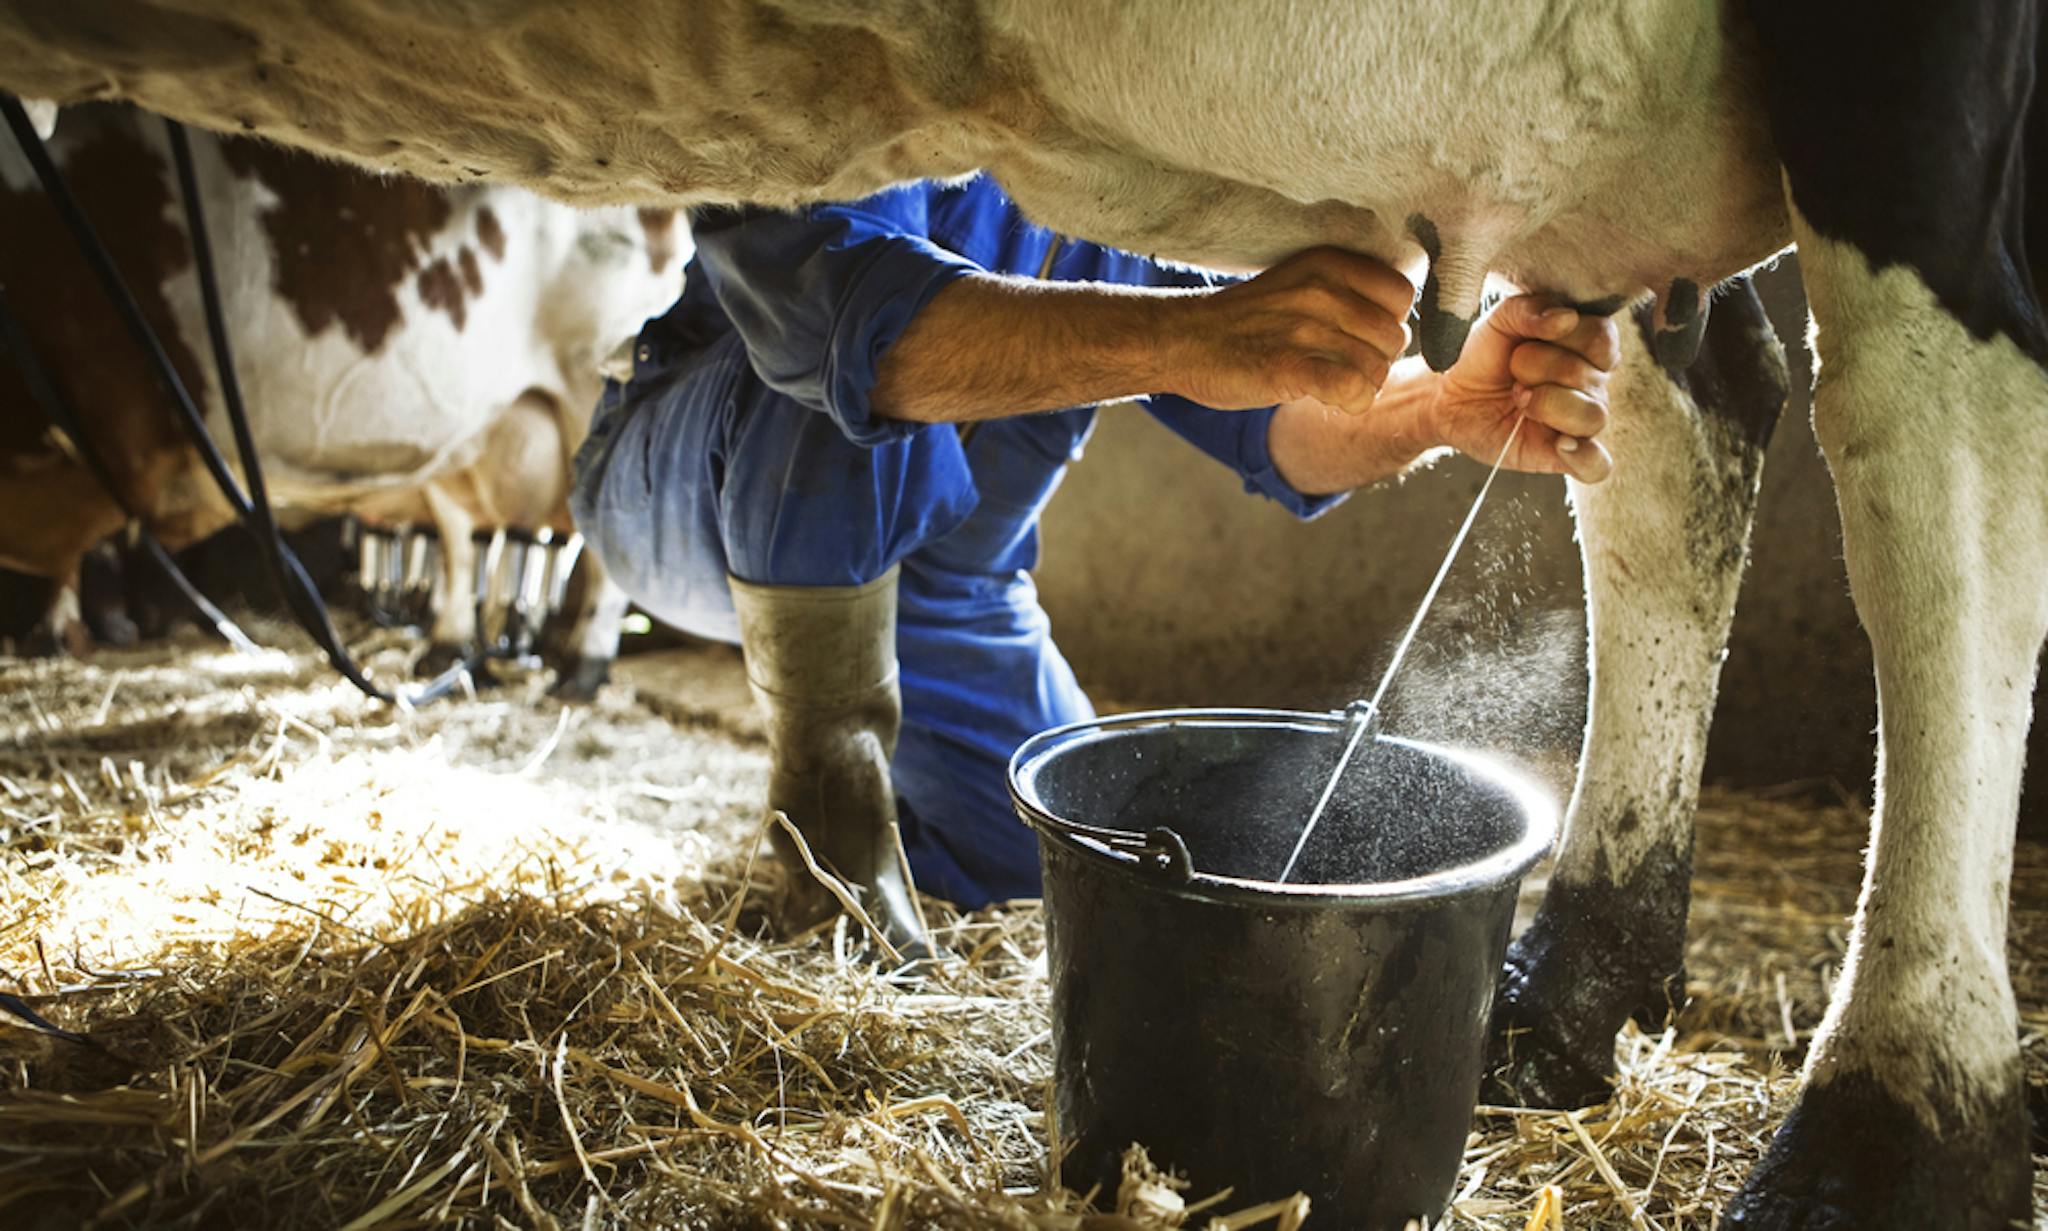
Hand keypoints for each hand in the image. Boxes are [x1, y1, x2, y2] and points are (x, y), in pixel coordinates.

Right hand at [1162, 247, 1413, 414]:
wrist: (1182, 340)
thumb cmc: (1245, 320)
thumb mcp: (1300, 282)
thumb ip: (1348, 291)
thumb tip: (1399, 322)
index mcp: (1329, 263)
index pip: (1401, 294)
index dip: (1388, 321)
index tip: (1359, 336)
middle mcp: (1322, 290)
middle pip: (1394, 336)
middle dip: (1375, 359)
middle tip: (1340, 366)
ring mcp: (1306, 328)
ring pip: (1377, 368)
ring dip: (1360, 386)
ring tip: (1328, 383)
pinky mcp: (1289, 366)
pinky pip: (1354, 389)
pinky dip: (1350, 402)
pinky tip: (1327, 398)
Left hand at [1430, 294, 1619, 481]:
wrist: (1448, 395)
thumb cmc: (1482, 354)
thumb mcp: (1499, 319)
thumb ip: (1530, 309)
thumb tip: (1566, 318)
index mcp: (1586, 345)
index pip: (1602, 338)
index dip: (1564, 338)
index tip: (1526, 341)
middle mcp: (1592, 383)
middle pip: (1589, 376)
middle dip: (1538, 370)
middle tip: (1513, 375)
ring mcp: (1580, 420)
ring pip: (1594, 416)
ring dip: (1548, 405)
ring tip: (1519, 400)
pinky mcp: (1564, 455)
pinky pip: (1597, 465)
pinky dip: (1585, 457)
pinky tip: (1560, 444)